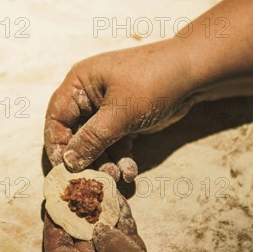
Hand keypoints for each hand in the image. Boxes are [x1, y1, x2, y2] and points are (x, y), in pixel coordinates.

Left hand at [43, 196, 233, 251]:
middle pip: (79, 245)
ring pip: (103, 242)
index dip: (54, 230)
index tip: (53, 205)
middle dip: (80, 217)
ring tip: (101, 190)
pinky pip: (123, 247)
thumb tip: (98, 227)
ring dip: (104, 217)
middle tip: (80, 190)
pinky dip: (123, 227)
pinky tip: (122, 205)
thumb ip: (112, 244)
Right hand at [44, 39, 198, 174]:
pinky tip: (130, 171)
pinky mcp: (124, 120)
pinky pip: (114, 143)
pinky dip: (120, 157)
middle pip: (75, 133)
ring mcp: (106, 108)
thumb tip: (68, 162)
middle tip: (93, 179)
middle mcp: (88, 96)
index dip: (58, 145)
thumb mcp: (119, 113)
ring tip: (117, 176)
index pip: (57, 118)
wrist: (196, 73)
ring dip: (105, 161)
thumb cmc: (152, 82)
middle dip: (86, 157)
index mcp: (78, 84)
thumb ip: (91, 139)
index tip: (64, 169)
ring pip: (96, 142)